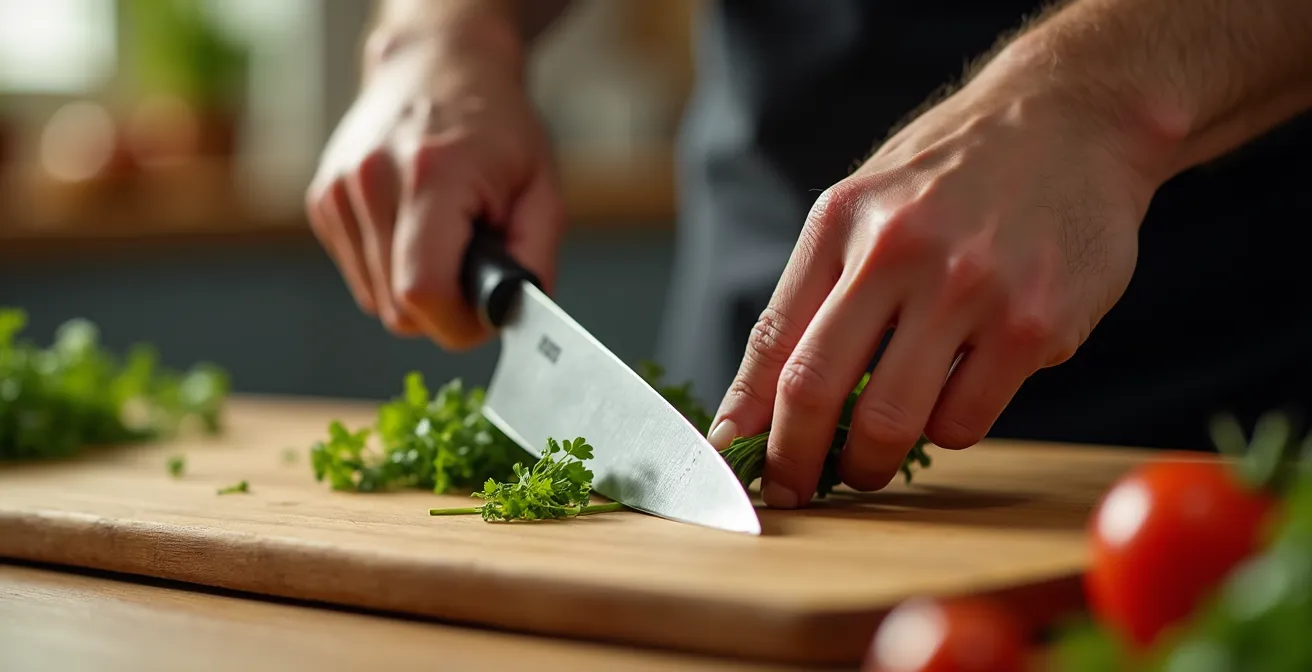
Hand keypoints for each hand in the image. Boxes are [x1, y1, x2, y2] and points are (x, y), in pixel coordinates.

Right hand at [305, 21, 564, 349]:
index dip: (459, 322)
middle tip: (475, 272)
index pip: (424, 292)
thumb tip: (511, 315)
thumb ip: (533, 260)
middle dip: (445, 311)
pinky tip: (415, 231)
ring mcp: (338, 192)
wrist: (437, 65)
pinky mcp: (321, 202)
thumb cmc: (496, 125)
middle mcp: (371, 182)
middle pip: (399, 310)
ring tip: (447, 241)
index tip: (485, 310)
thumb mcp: (541, 188)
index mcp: (431, 175)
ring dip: (418, 291)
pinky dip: (392, 271)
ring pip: (377, 302)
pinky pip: (361, 278)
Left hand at [708, 63, 1157, 507]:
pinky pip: (964, 421)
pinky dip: (946, 430)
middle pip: (814, 389)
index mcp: (842, 221)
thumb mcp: (867, 204)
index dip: (745, 415)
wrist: (1072, 121)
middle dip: (793, 459)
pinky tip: (953, 399)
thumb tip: (762, 396)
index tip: (730, 460)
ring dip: (870, 461)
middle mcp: (897, 251)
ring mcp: (969, 289)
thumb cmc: (955, 174)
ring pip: (891, 422)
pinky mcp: (1033, 325)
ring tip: (872, 457)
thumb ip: (818, 288)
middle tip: (794, 486)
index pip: (772, 339)